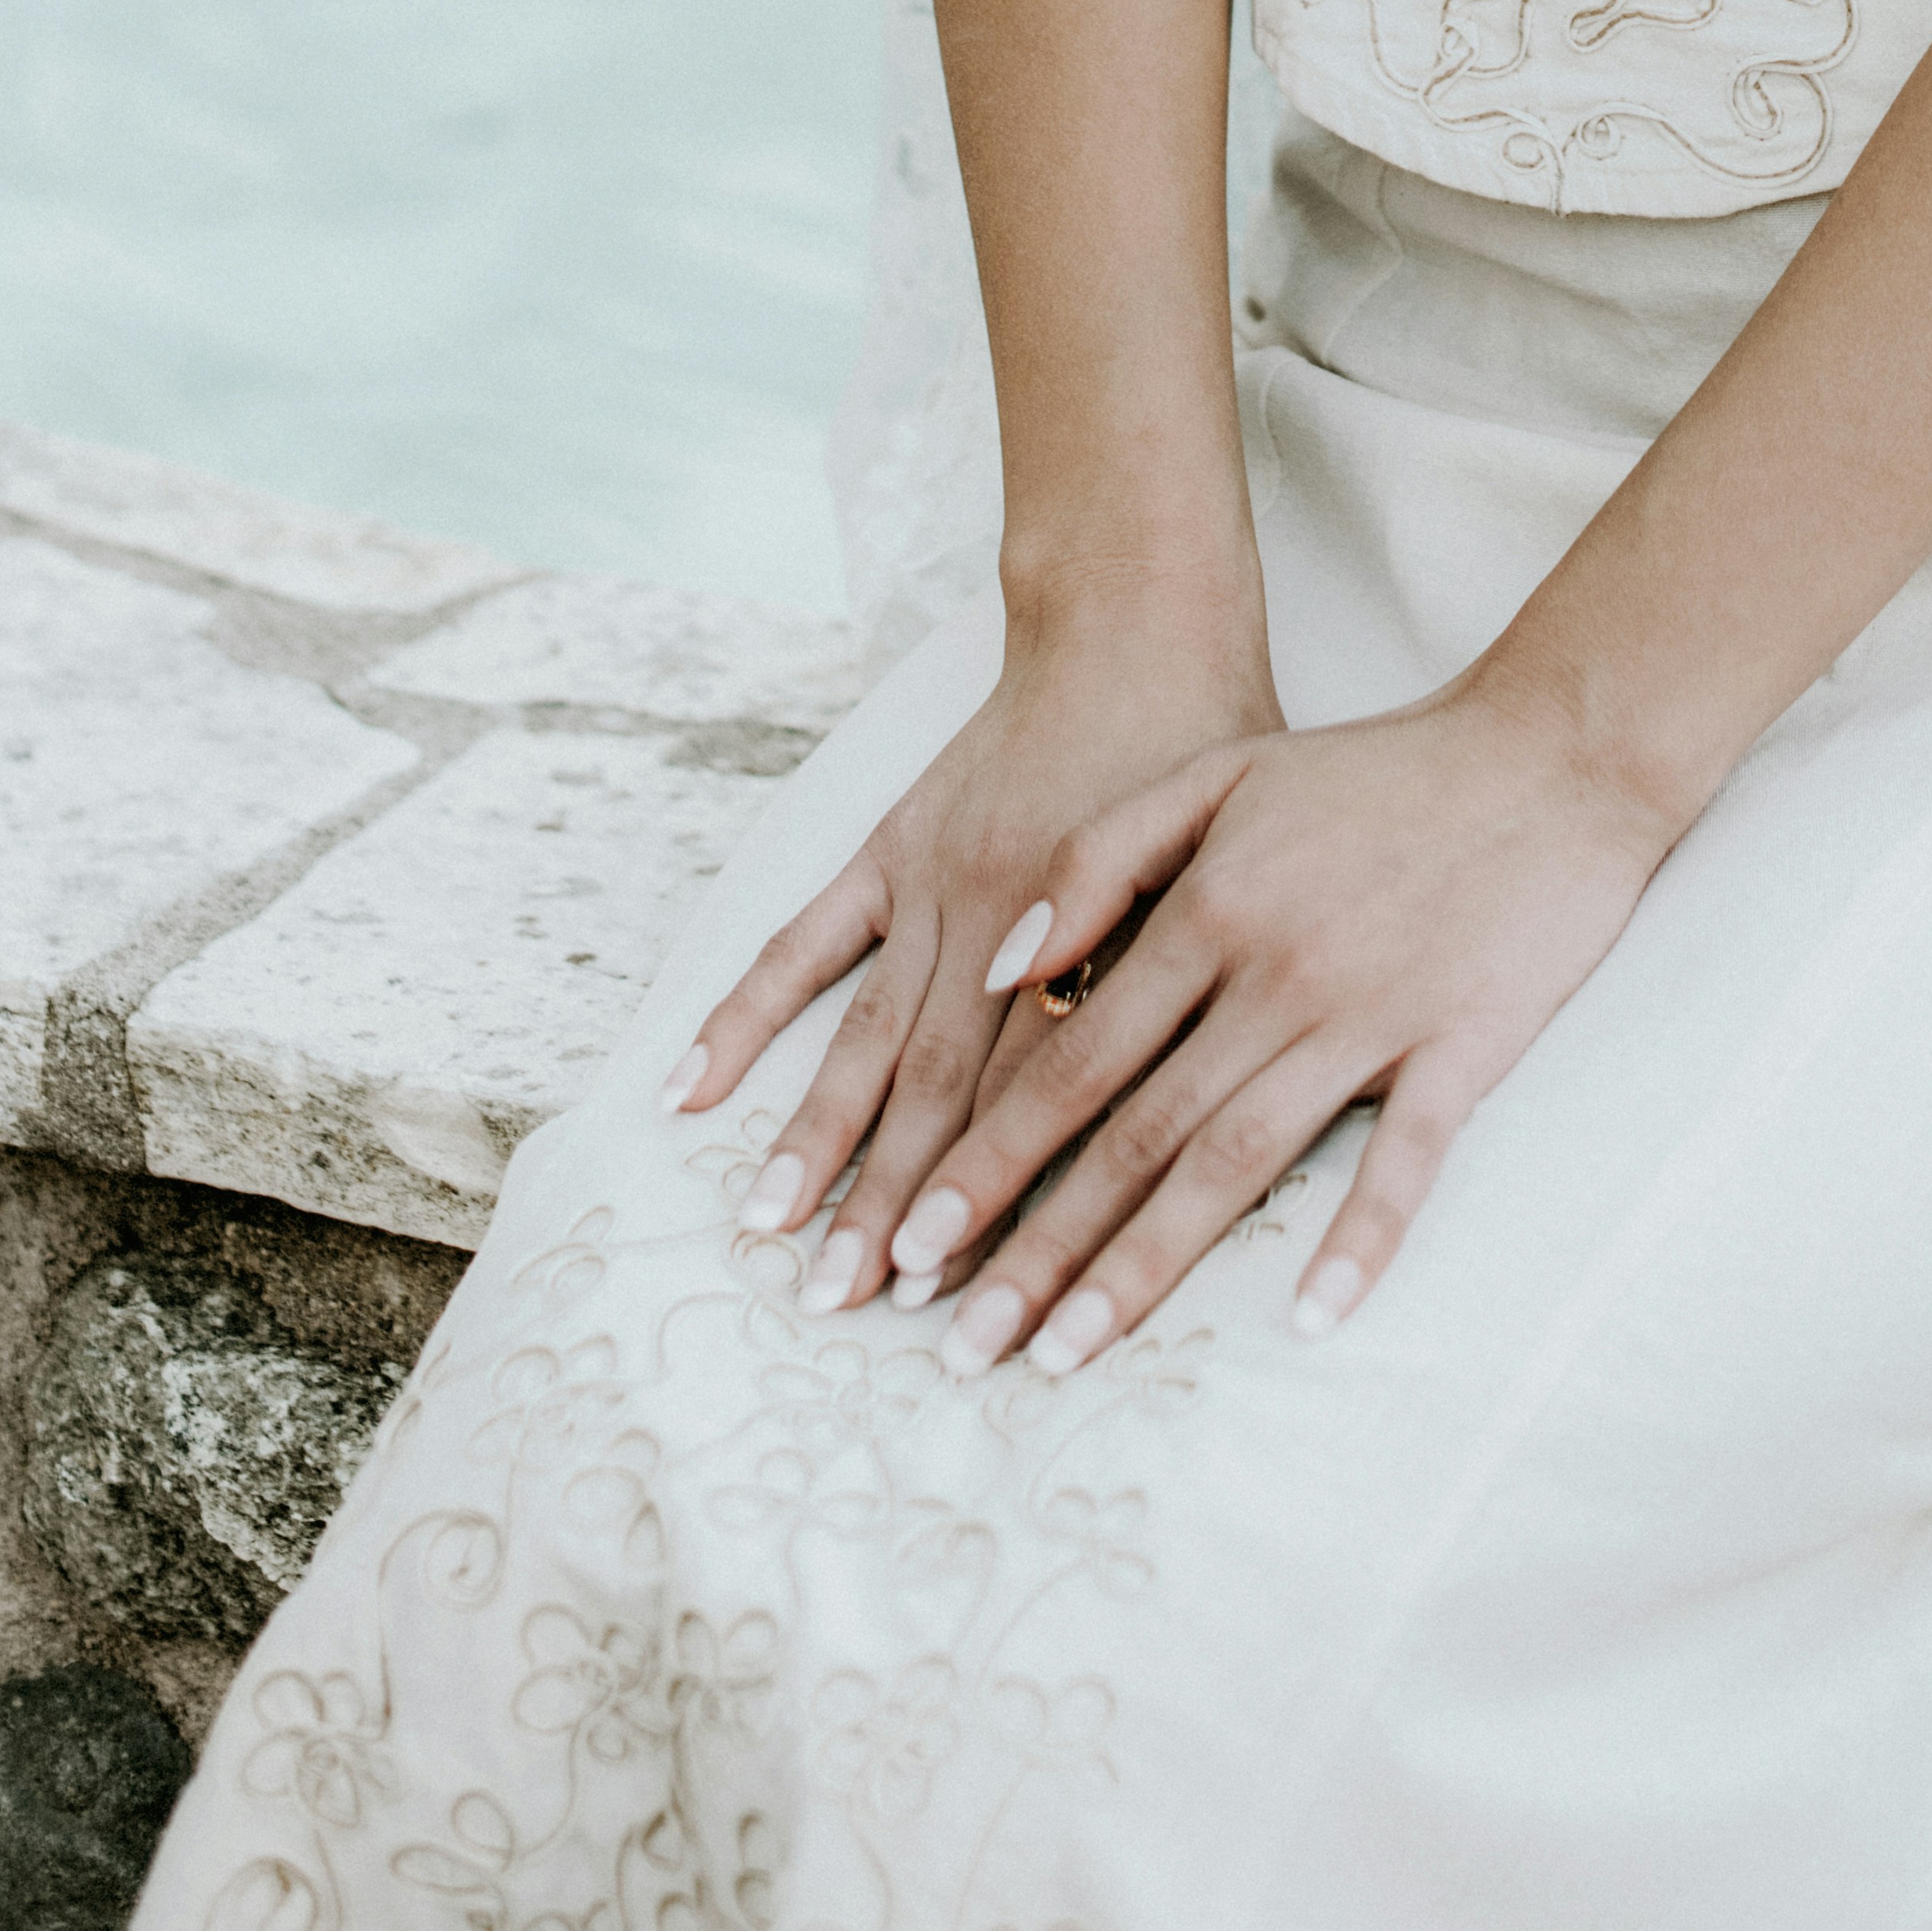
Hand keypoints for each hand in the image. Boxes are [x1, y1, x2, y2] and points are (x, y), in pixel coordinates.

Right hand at [666, 575, 1279, 1307]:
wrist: (1138, 624)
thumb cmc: (1214, 757)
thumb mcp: (1237, 873)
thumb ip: (1207, 982)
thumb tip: (1216, 1101)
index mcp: (1098, 942)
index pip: (1038, 1103)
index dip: (1000, 1200)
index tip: (962, 1294)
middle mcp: (1006, 928)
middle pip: (945, 1091)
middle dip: (896, 1204)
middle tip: (849, 1306)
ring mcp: (936, 886)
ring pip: (873, 1034)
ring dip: (820, 1136)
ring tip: (774, 1233)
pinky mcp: (894, 845)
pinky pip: (809, 939)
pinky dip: (749, 1011)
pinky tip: (694, 1086)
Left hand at [882, 673, 1676, 1373]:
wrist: (1550, 750)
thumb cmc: (1374, 767)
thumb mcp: (1220, 771)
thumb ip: (1099, 855)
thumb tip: (1002, 968)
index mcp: (1208, 907)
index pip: (1071, 1058)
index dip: (989, 1158)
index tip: (916, 1248)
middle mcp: (1273, 972)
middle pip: (1135, 1133)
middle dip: (1038, 1246)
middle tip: (961, 1345)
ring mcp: (1368, 1014)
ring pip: (1234, 1162)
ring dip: (1143, 1267)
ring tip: (1065, 1355)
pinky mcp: (1461, 1045)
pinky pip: (1405, 1159)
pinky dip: (1361, 1240)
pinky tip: (1312, 1319)